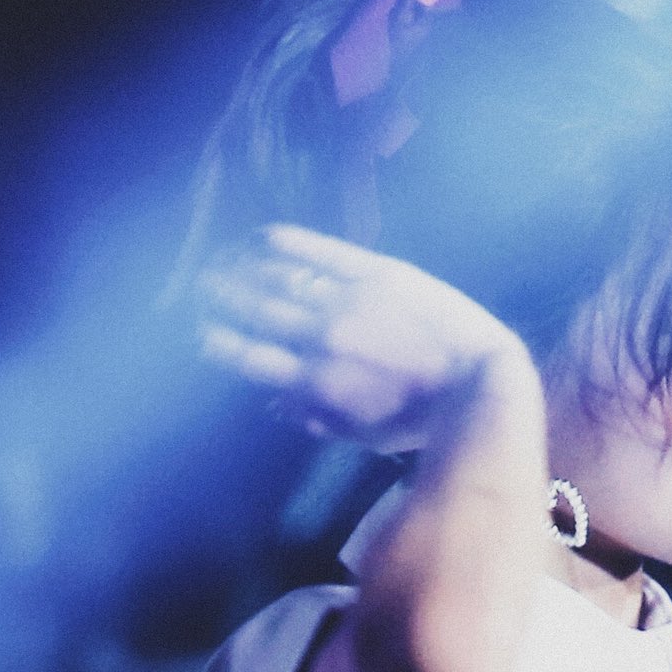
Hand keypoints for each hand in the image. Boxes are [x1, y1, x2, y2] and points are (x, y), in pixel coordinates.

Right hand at [198, 224, 530, 448]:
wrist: (477, 378)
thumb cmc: (421, 419)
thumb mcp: (364, 434)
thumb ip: (313, 419)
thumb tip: (270, 403)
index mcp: (314, 381)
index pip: (247, 356)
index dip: (214, 342)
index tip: (194, 333)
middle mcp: (319, 336)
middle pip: (252, 309)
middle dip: (217, 297)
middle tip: (196, 288)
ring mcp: (345, 298)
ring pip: (277, 276)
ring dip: (239, 265)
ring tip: (218, 259)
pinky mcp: (372, 269)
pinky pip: (317, 249)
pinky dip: (283, 241)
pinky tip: (258, 236)